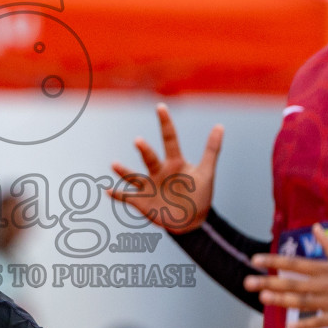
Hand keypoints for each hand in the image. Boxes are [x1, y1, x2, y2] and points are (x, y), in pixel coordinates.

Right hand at [106, 103, 221, 233]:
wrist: (192, 220)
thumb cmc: (200, 194)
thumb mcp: (207, 172)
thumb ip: (212, 149)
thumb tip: (220, 125)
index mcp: (175, 162)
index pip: (170, 139)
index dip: (166, 123)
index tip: (160, 107)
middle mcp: (159, 171)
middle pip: (150, 158)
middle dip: (144, 150)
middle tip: (139, 141)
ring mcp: (149, 185)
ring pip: (134, 176)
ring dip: (124, 171)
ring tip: (114, 164)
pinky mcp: (142, 201)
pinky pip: (126, 197)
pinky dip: (117, 195)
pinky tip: (107, 190)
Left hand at [246, 223, 327, 327]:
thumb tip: (315, 227)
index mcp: (326, 268)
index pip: (294, 262)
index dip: (274, 260)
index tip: (255, 259)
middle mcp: (326, 283)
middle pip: (292, 282)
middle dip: (268, 281)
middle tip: (247, 282)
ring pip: (302, 301)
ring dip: (281, 300)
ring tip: (262, 297)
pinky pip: (319, 321)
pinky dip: (305, 324)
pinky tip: (290, 326)